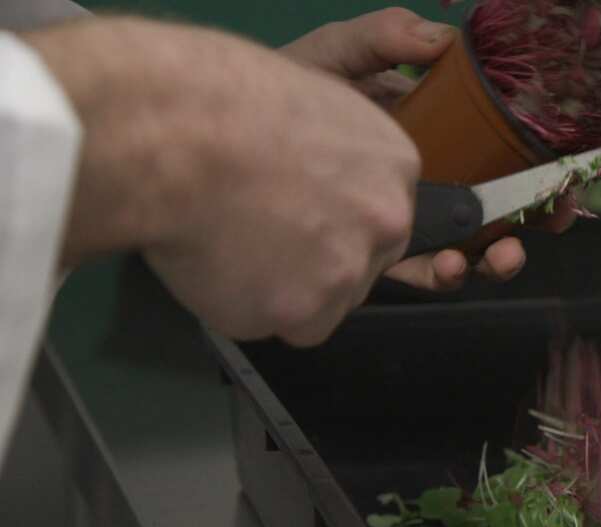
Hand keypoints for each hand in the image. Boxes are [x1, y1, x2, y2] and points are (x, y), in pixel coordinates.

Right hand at [28, 17, 420, 345]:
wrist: (177, 134)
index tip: (295, 214)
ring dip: (277, 289)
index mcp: (395, 164)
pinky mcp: (301, 314)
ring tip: (225, 243)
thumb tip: (316, 185)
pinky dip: (237, 307)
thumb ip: (332, 157)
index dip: (333, 221)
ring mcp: (347, 272)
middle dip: (316, 263)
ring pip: (318, 304)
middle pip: (360, 265)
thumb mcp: (308, 104)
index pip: (378, 216)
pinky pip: (269, 324)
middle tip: (260, 236)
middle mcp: (387, 222)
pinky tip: (211, 264)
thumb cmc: (223, 99)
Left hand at [280, 8, 576, 292]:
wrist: (212, 136)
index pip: (495, 162)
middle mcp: (421, 184)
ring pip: (459, 250)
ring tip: (489, 255)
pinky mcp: (370, 254)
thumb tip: (444, 41)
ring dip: (485, 260)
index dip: (534, 183)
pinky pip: (415, 271)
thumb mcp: (338, 52)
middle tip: (534, 232)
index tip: (561, 192)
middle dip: (519, 232)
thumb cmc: (278, 91)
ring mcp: (396, 222)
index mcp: (427, 135)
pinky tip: (447, 265)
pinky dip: (441, 272)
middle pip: (487, 216)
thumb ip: (387, 37)